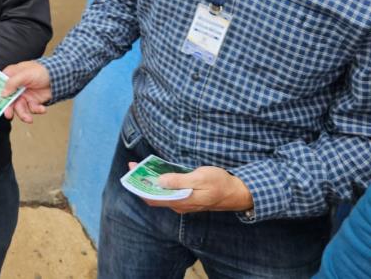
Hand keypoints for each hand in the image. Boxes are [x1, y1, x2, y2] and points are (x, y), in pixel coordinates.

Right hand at [1, 61, 51, 123]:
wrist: (58, 76)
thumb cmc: (41, 70)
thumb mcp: (25, 73)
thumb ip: (13, 82)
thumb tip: (3, 93)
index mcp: (11, 77)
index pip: (0, 87)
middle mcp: (15, 88)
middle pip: (8, 101)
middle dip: (9, 109)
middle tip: (9, 115)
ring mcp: (24, 95)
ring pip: (19, 108)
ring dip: (24, 114)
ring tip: (29, 119)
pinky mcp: (32, 101)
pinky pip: (31, 109)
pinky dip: (36, 110)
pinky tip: (42, 108)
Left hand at [129, 162, 253, 213]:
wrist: (237, 193)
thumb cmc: (220, 183)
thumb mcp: (200, 178)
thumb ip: (179, 181)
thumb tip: (159, 182)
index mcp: (181, 201)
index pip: (153, 197)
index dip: (140, 185)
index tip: (132, 171)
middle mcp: (179, 204)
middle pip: (154, 195)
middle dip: (142, 181)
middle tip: (134, 165)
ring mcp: (183, 202)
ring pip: (161, 193)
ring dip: (150, 181)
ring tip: (142, 167)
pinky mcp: (187, 198)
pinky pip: (169, 192)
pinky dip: (160, 182)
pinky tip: (157, 173)